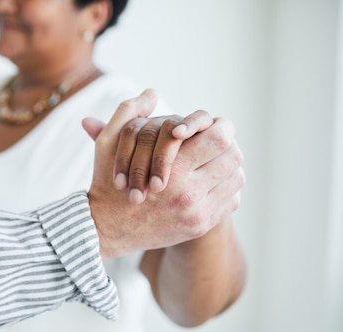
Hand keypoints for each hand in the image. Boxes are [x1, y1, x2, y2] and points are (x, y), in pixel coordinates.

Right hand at [88, 99, 243, 257]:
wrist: (107, 228)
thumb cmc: (107, 182)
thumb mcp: (107, 143)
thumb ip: (127, 112)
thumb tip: (151, 92)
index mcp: (172, 168)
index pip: (221, 137)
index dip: (219, 126)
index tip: (209, 128)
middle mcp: (189, 193)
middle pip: (234, 156)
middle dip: (226, 144)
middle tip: (213, 142)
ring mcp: (197, 213)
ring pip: (236, 177)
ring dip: (227, 166)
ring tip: (211, 160)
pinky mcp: (200, 226)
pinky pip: (231, 200)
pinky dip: (225, 187)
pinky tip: (209, 181)